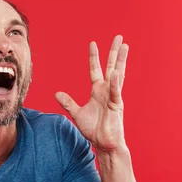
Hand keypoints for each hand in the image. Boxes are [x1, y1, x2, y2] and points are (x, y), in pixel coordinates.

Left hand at [55, 35, 127, 153]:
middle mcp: (107, 91)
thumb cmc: (94, 130)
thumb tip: (57, 93)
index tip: (93, 43)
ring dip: (121, 60)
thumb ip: (68, 103)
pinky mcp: (117, 106)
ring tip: (124, 46)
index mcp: (98, 91)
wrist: (104, 144)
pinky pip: (116, 92)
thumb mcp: (77, 114)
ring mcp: (113, 97)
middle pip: (111, 67)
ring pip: (118, 74)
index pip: (95, 70)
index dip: (94, 57)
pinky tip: (116, 72)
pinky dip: (116, 83)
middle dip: (114, 52)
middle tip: (119, 37)